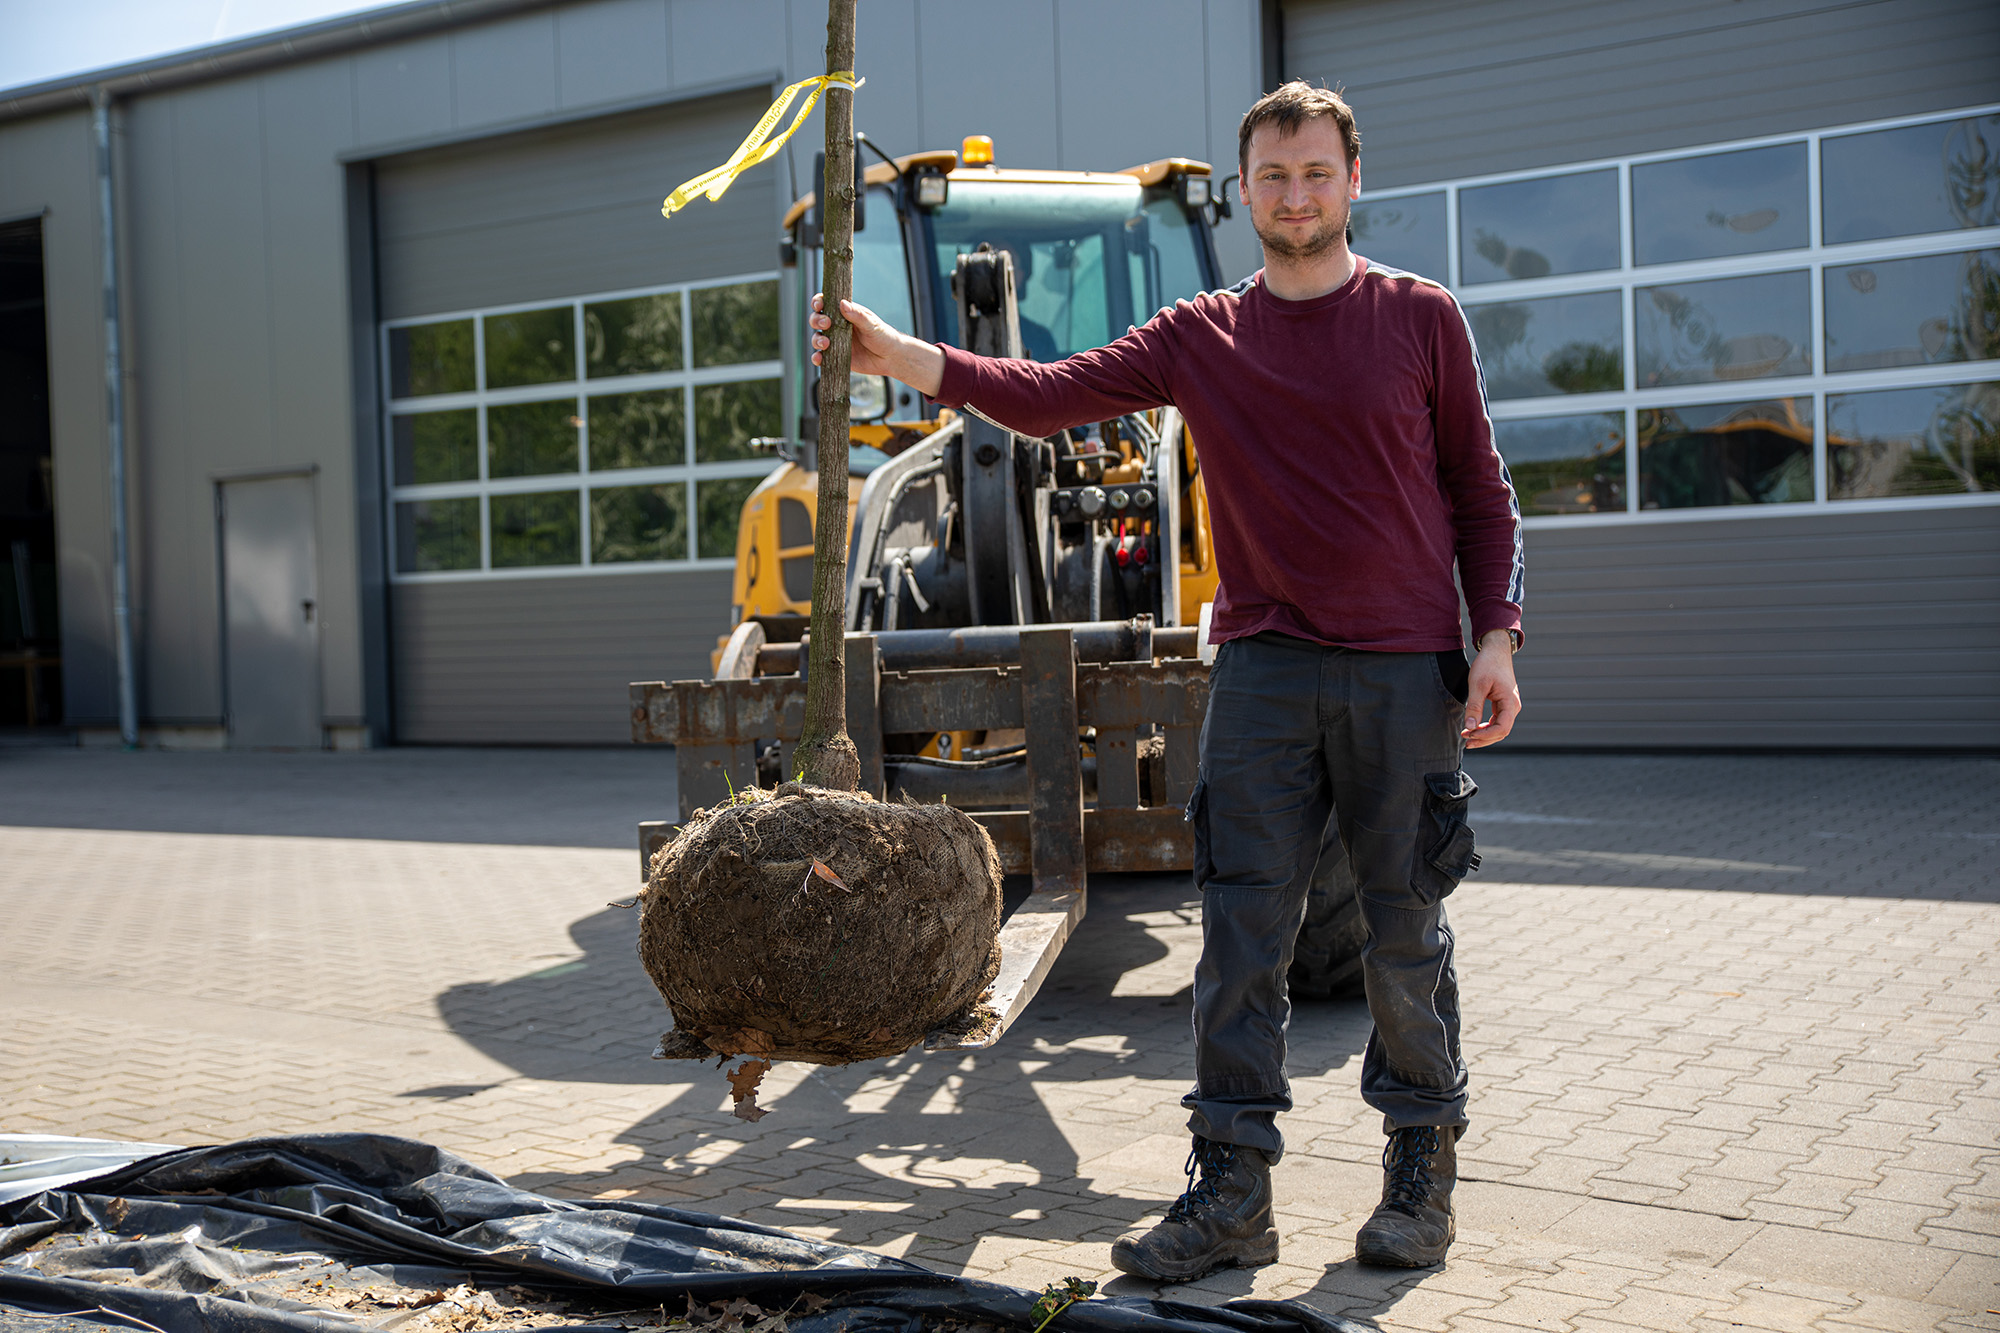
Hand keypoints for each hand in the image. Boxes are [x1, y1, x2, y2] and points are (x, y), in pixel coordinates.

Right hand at [810, 294, 944, 394]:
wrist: (890, 358)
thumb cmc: (883, 336)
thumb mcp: (871, 324)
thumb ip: (857, 315)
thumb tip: (842, 303)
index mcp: (845, 314)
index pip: (826, 303)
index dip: (818, 302)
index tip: (820, 305)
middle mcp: (837, 327)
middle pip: (817, 319)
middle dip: (816, 320)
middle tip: (827, 324)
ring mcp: (835, 342)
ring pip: (817, 338)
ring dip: (816, 339)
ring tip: (826, 343)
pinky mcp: (836, 357)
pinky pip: (821, 357)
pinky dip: (817, 357)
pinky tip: (819, 358)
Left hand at [1461, 631, 1520, 748]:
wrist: (1495, 651)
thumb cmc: (1488, 664)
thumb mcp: (1477, 685)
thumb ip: (1474, 707)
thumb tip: (1470, 727)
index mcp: (1510, 703)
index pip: (1501, 729)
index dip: (1485, 736)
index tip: (1469, 734)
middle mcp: (1513, 707)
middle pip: (1501, 732)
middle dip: (1483, 739)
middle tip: (1465, 741)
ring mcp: (1509, 706)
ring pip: (1499, 728)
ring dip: (1484, 735)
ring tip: (1467, 737)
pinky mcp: (1503, 704)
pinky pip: (1497, 721)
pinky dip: (1485, 727)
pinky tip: (1473, 728)